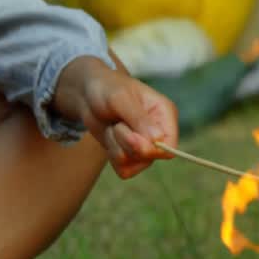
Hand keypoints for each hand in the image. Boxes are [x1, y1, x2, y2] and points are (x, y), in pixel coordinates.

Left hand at [53, 56, 178, 178]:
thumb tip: (158, 139)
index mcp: (165, 115)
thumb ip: (139, 119)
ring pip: (135, 164)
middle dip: (126, 144)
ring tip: (113, 127)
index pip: (169, 146)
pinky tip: (110, 137)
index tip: (131, 136)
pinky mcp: (131, 154)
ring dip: (116, 147)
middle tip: (117, 124)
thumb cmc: (108, 89)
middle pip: (149, 157)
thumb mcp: (121, 99)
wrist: (88, 93)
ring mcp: (145, 145)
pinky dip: (112, 155)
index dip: (150, 148)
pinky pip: (124, 169)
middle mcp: (159, 133)